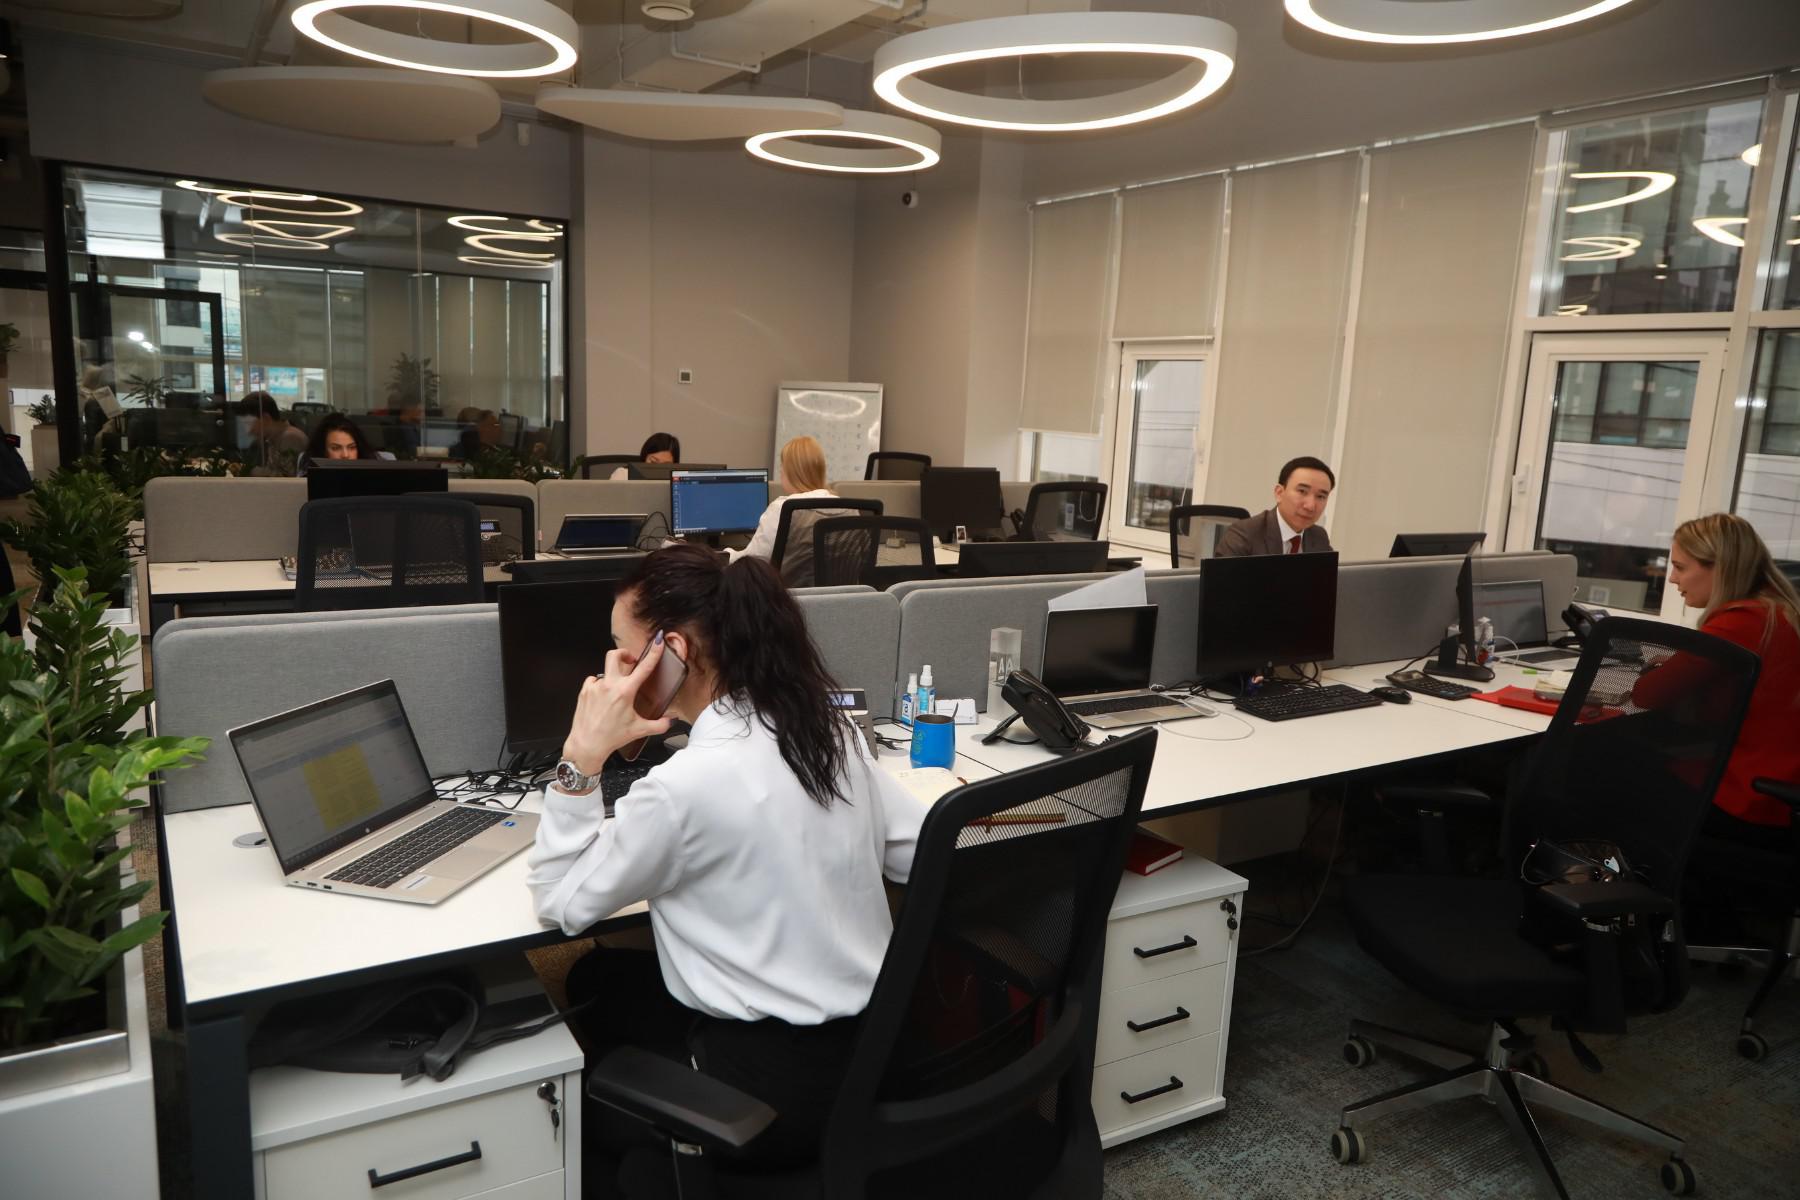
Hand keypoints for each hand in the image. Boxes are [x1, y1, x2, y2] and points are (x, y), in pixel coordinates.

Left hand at [561, 633, 675, 774]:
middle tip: (629, 662)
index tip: (659, 643)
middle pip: (615, 655)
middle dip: (624, 654)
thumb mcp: (639, 730)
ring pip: (605, 671)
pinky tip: (602, 697)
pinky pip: (593, 681)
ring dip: (612, 677)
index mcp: (625, 692)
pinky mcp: (584, 691)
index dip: (654, 653)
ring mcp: (595, 687)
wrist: (587, 745)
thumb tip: (671, 720)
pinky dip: (599, 686)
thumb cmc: (611, 737)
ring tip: (615, 692)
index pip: (644, 667)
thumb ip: (659, 725)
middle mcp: (609, 685)